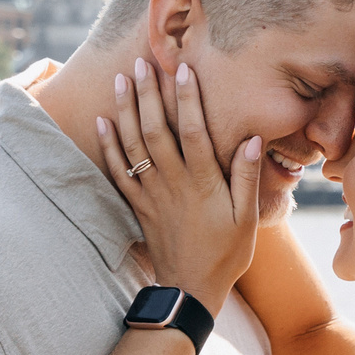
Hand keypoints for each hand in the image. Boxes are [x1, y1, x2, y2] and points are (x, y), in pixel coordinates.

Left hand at [96, 57, 261, 303]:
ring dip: (126, 110)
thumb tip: (252, 139)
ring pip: (133, 145)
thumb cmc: (225, 254)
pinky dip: (108, 145)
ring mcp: (151, 194)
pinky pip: (117, 171)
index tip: (182, 70)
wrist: (189, 291)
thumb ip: (247, 177)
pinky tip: (102, 121)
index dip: (186, 99)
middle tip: (142, 63)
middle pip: (155, 131)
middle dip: (148, 94)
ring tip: (122, 80)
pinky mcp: (137, 206)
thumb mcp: (247, 219)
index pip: (192, 131)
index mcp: (203, 183)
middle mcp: (173, 183)